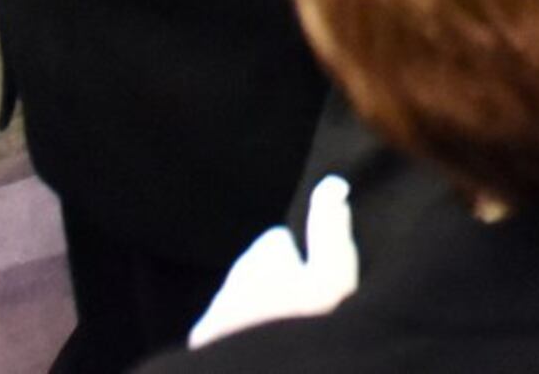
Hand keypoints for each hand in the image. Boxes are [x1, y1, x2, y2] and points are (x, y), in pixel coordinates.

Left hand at [189, 174, 361, 344]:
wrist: (277, 371)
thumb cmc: (313, 329)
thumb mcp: (337, 278)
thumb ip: (331, 228)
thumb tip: (331, 183)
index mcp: (264, 260)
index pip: (276, 241)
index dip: (300, 264)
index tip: (312, 292)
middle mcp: (233, 281)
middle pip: (255, 270)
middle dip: (274, 285)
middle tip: (300, 319)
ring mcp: (215, 315)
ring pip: (237, 299)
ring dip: (254, 312)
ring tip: (280, 336)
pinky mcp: (202, 341)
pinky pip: (219, 327)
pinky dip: (234, 334)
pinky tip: (256, 350)